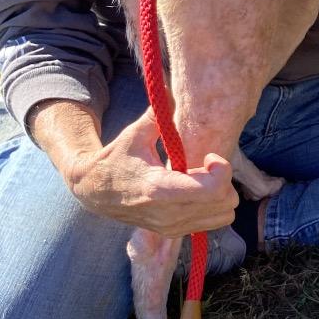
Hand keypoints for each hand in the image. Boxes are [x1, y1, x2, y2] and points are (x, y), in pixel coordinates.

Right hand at [65, 107, 238, 237]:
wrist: (93, 192)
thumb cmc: (116, 158)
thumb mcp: (134, 134)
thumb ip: (157, 113)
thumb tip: (170, 86)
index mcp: (159, 189)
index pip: (213, 190)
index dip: (222, 170)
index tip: (209, 156)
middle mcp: (168, 214)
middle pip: (225, 202)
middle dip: (224, 180)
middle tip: (206, 165)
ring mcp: (172, 227)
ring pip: (224, 216)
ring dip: (221, 194)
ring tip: (202, 178)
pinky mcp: (175, 232)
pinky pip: (213, 223)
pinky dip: (214, 206)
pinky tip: (197, 191)